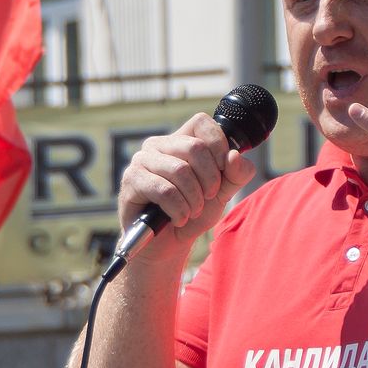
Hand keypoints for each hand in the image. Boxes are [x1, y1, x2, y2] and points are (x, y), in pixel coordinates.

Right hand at [116, 114, 255, 259]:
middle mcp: (158, 145)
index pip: (201, 122)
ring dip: (194, 198)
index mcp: (181, 140)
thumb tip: (234, 156)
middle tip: (209, 197)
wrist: (168, 244)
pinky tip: (179, 218)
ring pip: (180, 170)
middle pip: (194, 147)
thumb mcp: (222, 193)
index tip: (224, 170)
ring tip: (193, 212)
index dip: (218, 144)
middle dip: (210, 178)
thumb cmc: (193, 213)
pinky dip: (179, 209)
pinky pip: (164, 190)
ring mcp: (142, 160)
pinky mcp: (131, 180)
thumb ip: (236, 174)